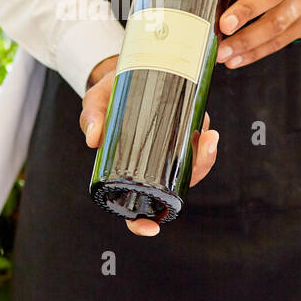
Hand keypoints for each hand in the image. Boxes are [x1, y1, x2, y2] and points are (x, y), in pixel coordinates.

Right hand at [80, 55, 218, 236]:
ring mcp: (168, 153)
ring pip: (189, 170)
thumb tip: (93, 139)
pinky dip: (204, 143)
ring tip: (208, 135)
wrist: (122, 71)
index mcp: (125, 171)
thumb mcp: (95, 103)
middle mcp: (150, 167)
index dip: (141, 224)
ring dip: (204, 158)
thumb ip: (92, 118)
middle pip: (173, 189)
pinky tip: (207, 130)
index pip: (133, 209)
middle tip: (200, 149)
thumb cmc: (107, 95)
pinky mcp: (180, 135)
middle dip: (193, 174)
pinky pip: (196, 149)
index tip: (151, 228)